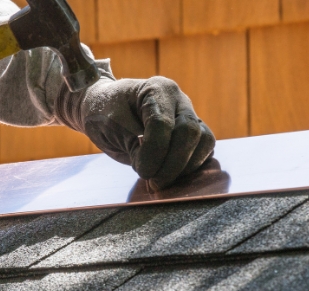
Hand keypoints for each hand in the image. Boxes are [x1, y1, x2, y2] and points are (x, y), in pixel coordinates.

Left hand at [56, 76, 215, 190]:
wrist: (104, 110)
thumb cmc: (104, 113)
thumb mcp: (110, 126)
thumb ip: (133, 145)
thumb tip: (155, 169)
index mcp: (156, 89)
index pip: (162, 124)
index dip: (154, 153)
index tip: (141, 171)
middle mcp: (179, 100)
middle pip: (190, 132)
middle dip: (173, 164)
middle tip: (154, 182)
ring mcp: (189, 115)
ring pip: (205, 141)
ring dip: (185, 167)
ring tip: (161, 179)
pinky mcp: (193, 134)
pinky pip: (204, 151)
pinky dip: (191, 167)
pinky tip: (171, 176)